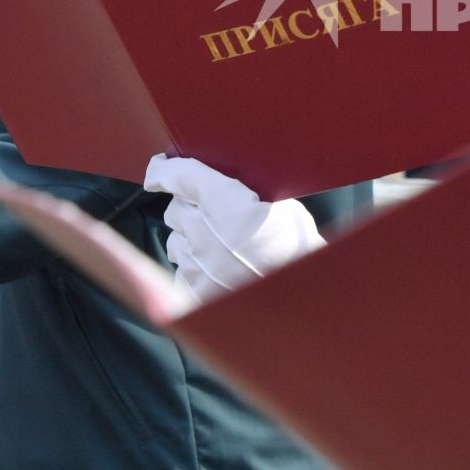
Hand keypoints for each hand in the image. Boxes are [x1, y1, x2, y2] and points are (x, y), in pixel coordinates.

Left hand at [144, 155, 323, 303]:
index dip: (164, 170)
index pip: (181, 178)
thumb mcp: (285, 209)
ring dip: (192, 238)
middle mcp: (207, 238)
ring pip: (176, 240)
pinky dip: (196, 267)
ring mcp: (199, 268)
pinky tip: (221, 270)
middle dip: (191, 206)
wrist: (310, 301)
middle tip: (216, 212)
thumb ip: (244, 195)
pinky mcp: (196, 294)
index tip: (159, 169)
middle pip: (176, 209)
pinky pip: (182, 270)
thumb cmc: (303, 253)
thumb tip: (217, 185)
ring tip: (223, 246)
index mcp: (231, 208)